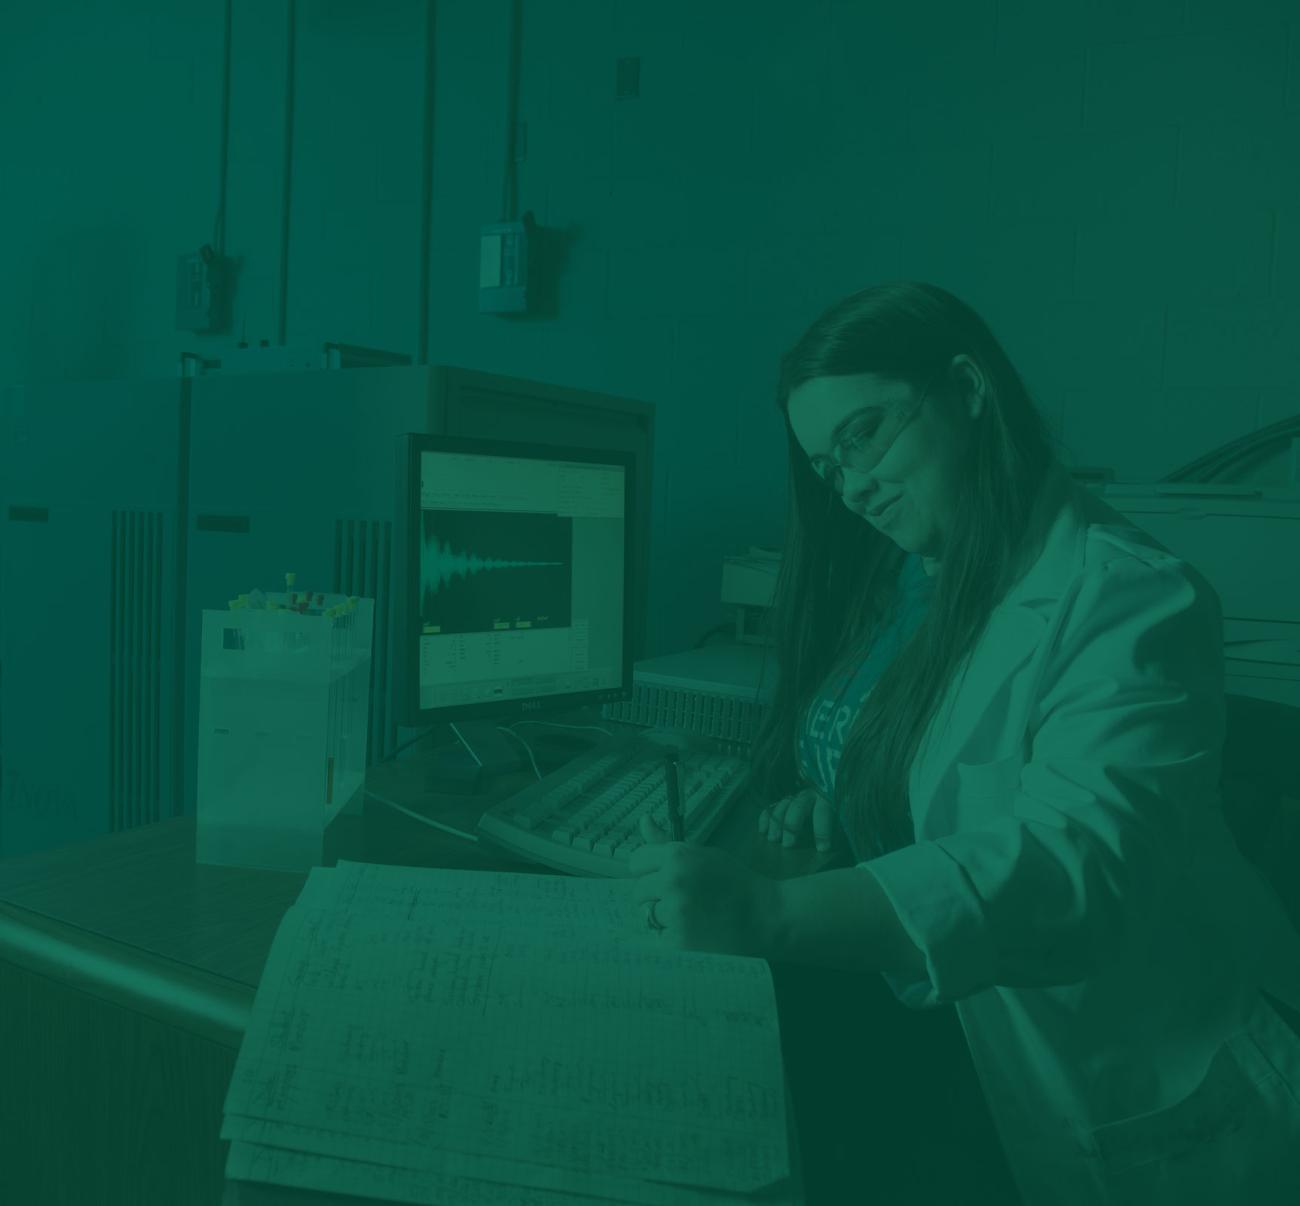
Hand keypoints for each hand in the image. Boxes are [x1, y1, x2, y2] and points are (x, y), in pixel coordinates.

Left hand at [627, 813, 782, 957]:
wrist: (767, 915)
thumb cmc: (735, 882)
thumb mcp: (704, 854)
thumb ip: (667, 843)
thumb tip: (643, 820)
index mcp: (677, 855)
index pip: (636, 861)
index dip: (649, 870)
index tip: (663, 877)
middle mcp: (672, 881)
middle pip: (638, 891)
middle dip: (655, 895)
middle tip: (683, 899)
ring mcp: (675, 912)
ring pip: (647, 915)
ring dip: (664, 917)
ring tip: (692, 915)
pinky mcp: (679, 940)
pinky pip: (659, 937)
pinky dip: (673, 936)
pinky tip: (695, 931)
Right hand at [757, 786, 835, 851]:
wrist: (827, 794)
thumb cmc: (833, 815)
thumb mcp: (838, 820)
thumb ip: (834, 830)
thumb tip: (827, 849)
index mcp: (826, 799)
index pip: (822, 813)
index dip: (822, 831)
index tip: (822, 849)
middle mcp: (808, 796)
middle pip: (797, 807)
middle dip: (791, 826)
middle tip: (787, 845)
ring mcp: (794, 798)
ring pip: (782, 806)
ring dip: (776, 823)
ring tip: (773, 840)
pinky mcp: (783, 802)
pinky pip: (771, 807)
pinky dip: (765, 818)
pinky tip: (762, 831)